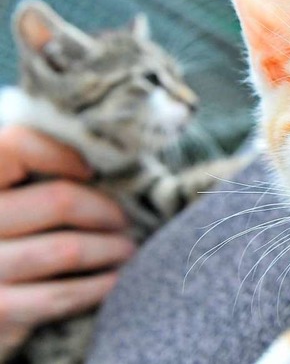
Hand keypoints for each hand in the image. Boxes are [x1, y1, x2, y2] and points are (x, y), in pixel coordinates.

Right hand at [0, 126, 133, 358]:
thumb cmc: (9, 236)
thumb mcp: (14, 199)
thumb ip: (34, 173)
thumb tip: (96, 161)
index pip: (17, 145)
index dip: (62, 152)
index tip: (91, 170)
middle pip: (59, 200)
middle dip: (105, 210)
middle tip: (124, 219)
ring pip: (66, 249)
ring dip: (110, 249)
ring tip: (126, 249)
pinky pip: (59, 296)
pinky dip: (96, 287)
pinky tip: (114, 282)